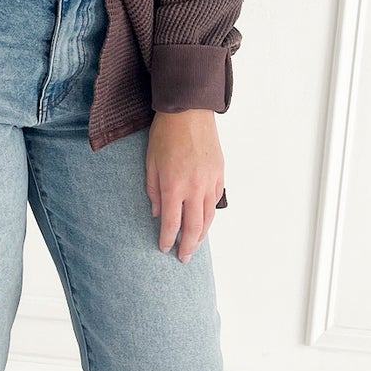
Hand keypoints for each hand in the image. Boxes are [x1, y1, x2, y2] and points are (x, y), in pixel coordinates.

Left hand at [146, 110, 223, 261]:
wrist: (189, 111)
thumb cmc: (166, 134)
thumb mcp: (150, 162)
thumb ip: (153, 190)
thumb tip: (156, 213)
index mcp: (173, 185)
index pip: (171, 222)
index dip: (167, 239)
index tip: (164, 248)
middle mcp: (194, 187)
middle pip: (194, 227)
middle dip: (188, 246)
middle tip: (184, 258)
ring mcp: (210, 181)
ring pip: (208, 217)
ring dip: (202, 235)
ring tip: (195, 245)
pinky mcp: (220, 174)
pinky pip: (216, 200)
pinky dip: (210, 214)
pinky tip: (204, 220)